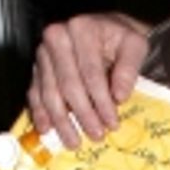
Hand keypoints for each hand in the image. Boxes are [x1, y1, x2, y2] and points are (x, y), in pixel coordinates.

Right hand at [27, 13, 150, 145]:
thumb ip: (129, 68)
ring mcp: (43, 54)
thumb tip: (119, 95)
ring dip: (61, 121)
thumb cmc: (119, 38)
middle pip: (68, 84)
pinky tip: (46, 128)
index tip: (112, 123)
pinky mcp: (37, 67)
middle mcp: (57, 38)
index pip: (91, 72)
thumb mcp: (135, 45)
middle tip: (96, 135)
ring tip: (73, 141)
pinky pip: (35, 92)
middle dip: (83, 115)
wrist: (105, 30)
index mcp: (81, 29)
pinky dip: (40, 112)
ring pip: (49, 92)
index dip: (101, 102)